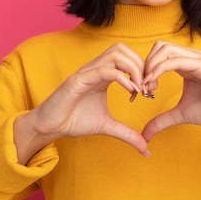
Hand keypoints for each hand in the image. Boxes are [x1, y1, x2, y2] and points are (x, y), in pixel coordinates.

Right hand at [14, 43, 149, 162]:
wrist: (50, 126)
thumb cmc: (75, 121)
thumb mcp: (108, 127)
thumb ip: (128, 134)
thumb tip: (146, 150)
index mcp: (104, 74)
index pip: (128, 57)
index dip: (143, 71)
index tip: (150, 91)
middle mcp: (96, 68)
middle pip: (124, 49)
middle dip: (141, 66)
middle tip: (147, 89)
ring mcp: (87, 72)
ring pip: (116, 54)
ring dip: (133, 69)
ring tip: (139, 89)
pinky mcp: (78, 80)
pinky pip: (104, 70)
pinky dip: (121, 78)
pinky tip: (130, 91)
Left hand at [141, 41, 200, 141]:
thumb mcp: (181, 114)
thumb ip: (162, 120)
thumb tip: (145, 135)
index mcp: (185, 63)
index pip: (158, 54)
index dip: (145, 69)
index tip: (141, 90)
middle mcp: (191, 57)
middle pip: (159, 47)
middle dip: (145, 64)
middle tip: (143, 87)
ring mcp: (197, 59)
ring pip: (165, 50)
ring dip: (150, 66)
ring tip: (148, 87)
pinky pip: (176, 60)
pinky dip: (160, 69)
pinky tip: (154, 83)